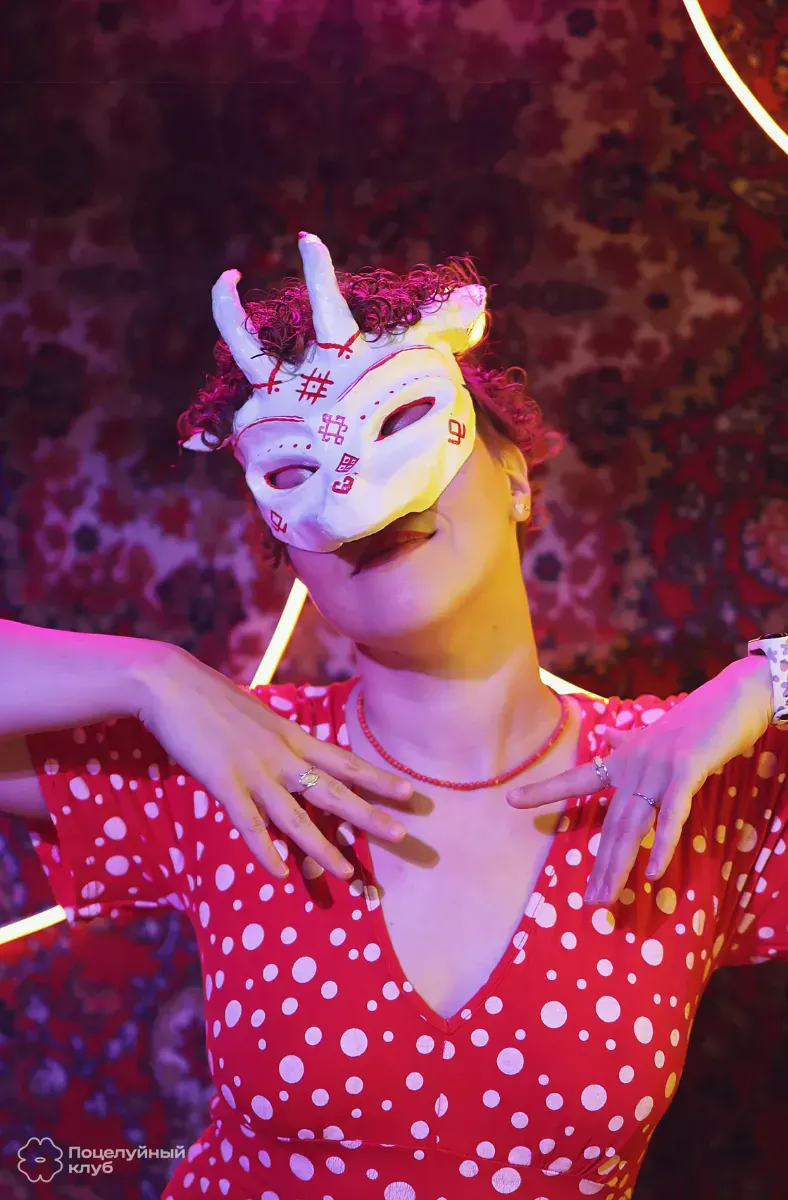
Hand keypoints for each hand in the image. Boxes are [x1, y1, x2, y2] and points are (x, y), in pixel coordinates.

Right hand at [133, 644, 411, 880]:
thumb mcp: (258, 716)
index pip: (344, 761)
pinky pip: (250, 825)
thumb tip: (293, 751)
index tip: (409, 793)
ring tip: (347, 874)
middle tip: (402, 836)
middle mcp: (282, 755)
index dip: (378, 778)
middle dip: (369, 815)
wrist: (172, 685)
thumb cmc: (212, 699)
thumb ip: (277, 738)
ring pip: (297, 817)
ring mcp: (255, 771)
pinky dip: (265, 851)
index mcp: (292, 736)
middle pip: (334, 790)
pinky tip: (279, 873)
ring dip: (323, 848)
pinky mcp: (224, 783)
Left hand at [506, 656, 774, 906]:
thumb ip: (626, 741)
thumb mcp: (655, 732)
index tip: (511, 800)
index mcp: (624, 759)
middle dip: (599, 863)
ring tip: (607, 897)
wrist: (733, 699)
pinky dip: (662, 843)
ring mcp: (658, 768)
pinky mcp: (686, 771)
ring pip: (633, 824)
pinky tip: (653, 872)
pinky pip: (671, 814)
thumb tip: (605, 733)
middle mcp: (634, 765)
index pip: (577, 779)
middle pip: (610, 822)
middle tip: (589, 900)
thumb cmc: (696, 721)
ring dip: (620, 863)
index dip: (545, 791)